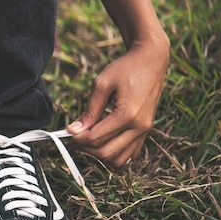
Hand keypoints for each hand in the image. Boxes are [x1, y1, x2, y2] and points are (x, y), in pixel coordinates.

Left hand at [68, 38, 168, 166]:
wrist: (151, 60)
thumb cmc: (125, 69)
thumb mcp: (102, 85)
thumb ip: (89, 110)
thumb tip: (74, 130)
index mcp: (128, 114)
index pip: (96, 138)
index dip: (78, 138)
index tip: (69, 130)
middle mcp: (140, 126)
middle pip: (107, 153)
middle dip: (87, 148)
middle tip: (77, 134)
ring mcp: (145, 131)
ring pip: (119, 159)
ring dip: (100, 153)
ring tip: (89, 136)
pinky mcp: (146, 131)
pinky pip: (128, 153)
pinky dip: (113, 151)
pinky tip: (102, 137)